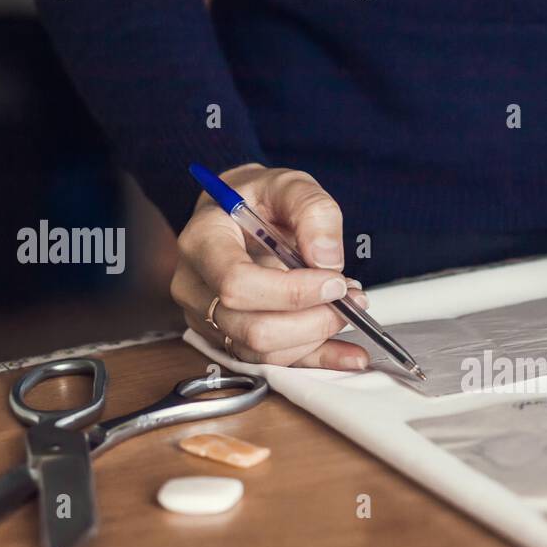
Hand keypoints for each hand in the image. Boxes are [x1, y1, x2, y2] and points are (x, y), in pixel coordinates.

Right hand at [173, 163, 370, 368]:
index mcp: (202, 242)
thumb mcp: (289, 184)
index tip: (333, 282)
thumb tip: (327, 260)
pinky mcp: (231, 338)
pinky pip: (276, 362)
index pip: (237, 284)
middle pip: (253, 328)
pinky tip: (349, 353)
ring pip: (265, 351)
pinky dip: (318, 359)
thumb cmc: (257, 198)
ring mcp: (210, 318)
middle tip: (349, 297)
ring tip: (350, 309)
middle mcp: (196, 286)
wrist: (240, 212)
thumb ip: (313, 211)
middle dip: (312, 320)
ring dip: (317, 337)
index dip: (292, 292)